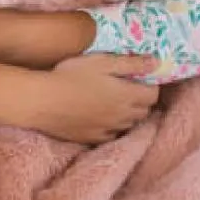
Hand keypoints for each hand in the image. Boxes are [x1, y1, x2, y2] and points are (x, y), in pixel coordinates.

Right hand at [25, 54, 159, 143]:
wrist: (42, 101)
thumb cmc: (71, 75)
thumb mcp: (101, 61)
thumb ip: (131, 62)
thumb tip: (157, 62)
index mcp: (127, 96)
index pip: (153, 94)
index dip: (150, 84)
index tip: (139, 77)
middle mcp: (123, 116)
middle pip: (144, 110)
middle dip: (140, 99)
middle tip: (126, 87)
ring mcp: (108, 130)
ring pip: (129, 124)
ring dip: (127, 113)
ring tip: (112, 101)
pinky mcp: (93, 138)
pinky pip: (111, 134)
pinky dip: (112, 126)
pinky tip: (100, 117)